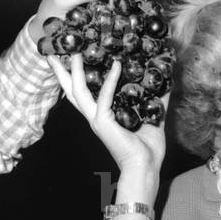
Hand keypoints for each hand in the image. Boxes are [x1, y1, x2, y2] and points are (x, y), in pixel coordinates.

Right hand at [48, 53, 167, 186]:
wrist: (146, 166)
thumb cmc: (148, 148)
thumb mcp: (153, 117)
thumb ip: (157, 100)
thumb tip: (167, 84)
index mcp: (102, 116)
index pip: (82, 94)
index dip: (75, 77)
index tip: (71, 59)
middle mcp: (95, 116)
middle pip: (71, 91)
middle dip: (61, 73)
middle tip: (53, 54)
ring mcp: (97, 119)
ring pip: (77, 92)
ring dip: (75, 72)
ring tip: (75, 54)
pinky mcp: (103, 122)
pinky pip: (104, 96)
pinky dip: (110, 80)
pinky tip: (117, 66)